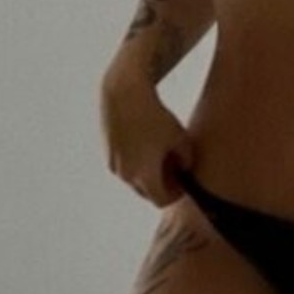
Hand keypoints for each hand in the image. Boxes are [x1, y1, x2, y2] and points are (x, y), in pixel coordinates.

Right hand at [100, 72, 195, 207]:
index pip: (161, 201)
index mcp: (144, 175)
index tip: (182, 182)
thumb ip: (186, 159)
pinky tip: (144, 144)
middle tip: (172, 169)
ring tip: (158, 154)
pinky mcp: (106, 152)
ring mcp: (113, 164)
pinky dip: (134, 162)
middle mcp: (125, 175)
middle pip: (146, 192)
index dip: (175, 194)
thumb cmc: (155, 115)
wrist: (125, 93)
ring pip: (133, 179)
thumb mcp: (179, 136)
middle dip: (160, 185)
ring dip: (146, 174)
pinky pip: (123, 165)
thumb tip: (183, 169)